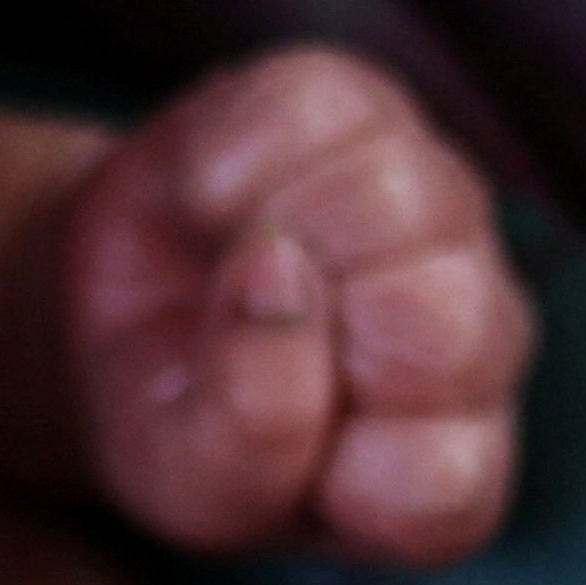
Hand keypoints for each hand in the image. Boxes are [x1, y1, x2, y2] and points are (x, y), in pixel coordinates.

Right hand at [64, 49, 529, 564]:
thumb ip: (245, 432)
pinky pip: (318, 108)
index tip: (258, 446)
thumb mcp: (183, 476)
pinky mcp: (373, 110)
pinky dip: (230, 154)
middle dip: (306, 330)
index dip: (334, 455)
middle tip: (237, 337)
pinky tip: (210, 196)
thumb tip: (278, 276)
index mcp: (445, 464)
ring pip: (389, 199)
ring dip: (263, 232)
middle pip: (440, 324)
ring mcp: (439, 212)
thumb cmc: (174, 419)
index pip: (442, 475)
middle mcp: (477, 338)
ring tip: (224, 261)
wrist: (108, 313)